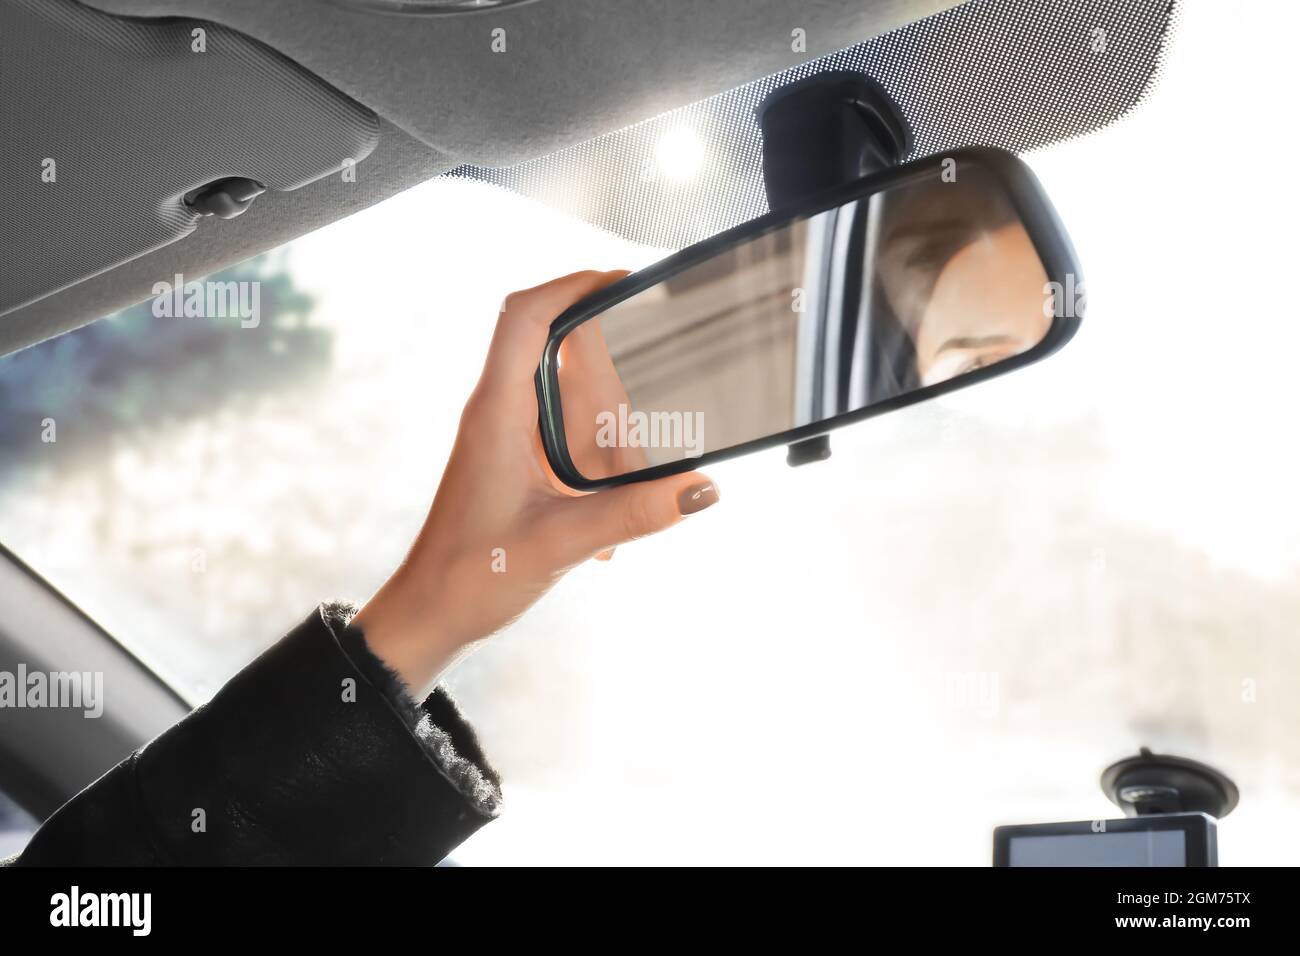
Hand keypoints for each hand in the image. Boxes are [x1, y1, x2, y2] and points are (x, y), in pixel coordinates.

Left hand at [352, 270, 718, 692]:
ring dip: (604, 417)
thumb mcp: (562, 543)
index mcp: (497, 414)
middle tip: (649, 367)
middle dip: (605, 358)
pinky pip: (561, 430)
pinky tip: (616, 493)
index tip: (618, 278)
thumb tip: (702, 488)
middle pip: (550, 345)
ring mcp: (502, 436)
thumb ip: (634, 514)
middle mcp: (496, 413)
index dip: (569, 285)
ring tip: (633, 464)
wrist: (431, 613)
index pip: (524, 316)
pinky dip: (596, 450)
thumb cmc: (473, 576)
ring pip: (561, 393)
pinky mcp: (511, 460)